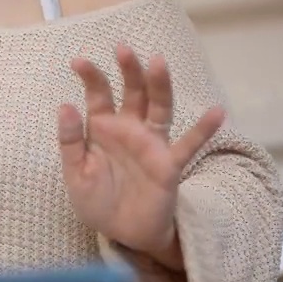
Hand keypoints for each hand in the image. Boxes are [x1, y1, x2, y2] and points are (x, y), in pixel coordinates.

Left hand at [57, 45, 224, 265]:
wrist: (123, 233)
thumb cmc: (98, 200)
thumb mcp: (75, 173)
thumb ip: (70, 141)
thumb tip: (64, 104)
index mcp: (103, 128)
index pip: (99, 94)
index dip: (91, 77)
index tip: (78, 61)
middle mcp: (130, 128)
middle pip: (132, 92)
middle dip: (129, 70)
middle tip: (123, 48)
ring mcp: (151, 143)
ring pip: (159, 107)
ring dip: (159, 85)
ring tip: (159, 62)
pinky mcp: (168, 164)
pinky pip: (188, 144)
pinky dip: (203, 129)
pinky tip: (217, 112)